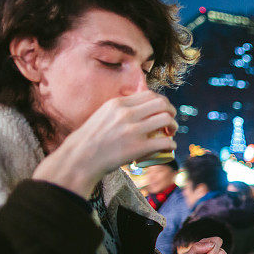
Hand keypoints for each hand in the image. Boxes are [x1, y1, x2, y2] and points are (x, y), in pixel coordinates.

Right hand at [32, 91, 176, 197]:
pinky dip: (172, 144)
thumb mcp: (103, 115)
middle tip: (170, 121)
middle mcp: (126, 114)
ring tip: (171, 133)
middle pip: (162, 104)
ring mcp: (132, 130)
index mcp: (118, 104)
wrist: (80, 158)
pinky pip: (165, 142)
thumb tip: (137, 108)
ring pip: (166, 119)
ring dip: (174, 126)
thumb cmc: (91, 139)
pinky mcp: (137, 148)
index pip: (150, 94)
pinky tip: (170, 147)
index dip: (162, 102)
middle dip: (171, 111)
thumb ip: (119, 110)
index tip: (163, 110)